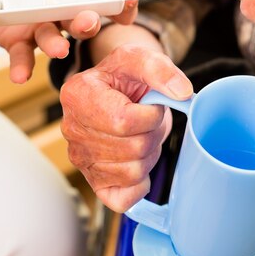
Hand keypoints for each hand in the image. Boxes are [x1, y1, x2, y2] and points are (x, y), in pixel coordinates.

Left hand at [0, 0, 137, 82]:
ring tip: (59, 49)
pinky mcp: (17, 43)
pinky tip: (20, 76)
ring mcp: (41, 32)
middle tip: (89, 20)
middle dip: (88, 22)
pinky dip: (22, 68)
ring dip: (58, 46)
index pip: (105, 1)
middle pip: (82, 23)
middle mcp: (62, 16)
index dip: (121, 2)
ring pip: (54, 41)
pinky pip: (23, 57)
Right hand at [60, 44, 191, 211]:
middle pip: (131, 148)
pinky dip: (139, 182)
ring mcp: (81, 159)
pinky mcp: (93, 182)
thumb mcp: (139, 58)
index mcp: (78, 94)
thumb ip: (160, 68)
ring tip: (141, 133)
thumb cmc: (124, 76)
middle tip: (148, 119)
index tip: (151, 103)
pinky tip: (137, 157)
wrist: (116, 90)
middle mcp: (72, 129)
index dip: (150, 115)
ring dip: (148, 153)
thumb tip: (182, 92)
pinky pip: (124, 198)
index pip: (122, 121)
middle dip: (152, 133)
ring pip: (132, 172)